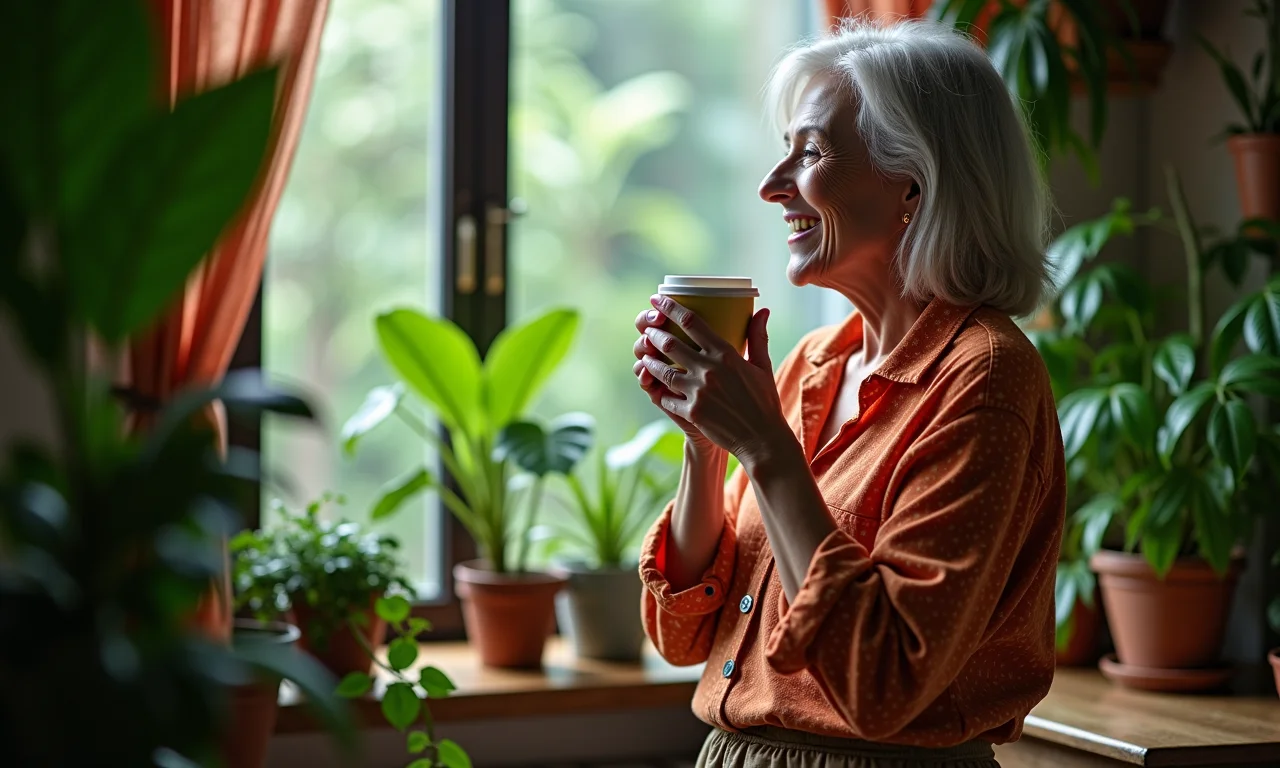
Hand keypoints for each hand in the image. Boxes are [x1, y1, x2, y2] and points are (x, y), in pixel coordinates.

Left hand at [634, 294, 788, 464]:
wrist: (762, 438)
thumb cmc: (764, 401)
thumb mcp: (762, 366)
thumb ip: (757, 336)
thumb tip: (762, 310)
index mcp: (725, 354)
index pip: (691, 322)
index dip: (670, 308)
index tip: (657, 299)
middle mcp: (709, 370)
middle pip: (670, 344)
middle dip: (654, 333)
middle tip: (647, 328)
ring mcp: (698, 392)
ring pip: (662, 371)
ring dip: (649, 361)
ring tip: (644, 355)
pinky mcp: (692, 413)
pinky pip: (666, 398)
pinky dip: (659, 392)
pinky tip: (655, 387)